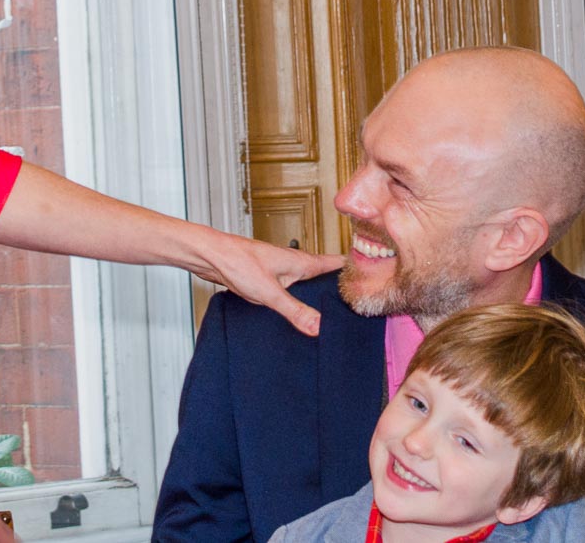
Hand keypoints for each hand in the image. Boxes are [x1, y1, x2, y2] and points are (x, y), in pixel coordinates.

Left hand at [191, 230, 343, 336]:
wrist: (210, 256)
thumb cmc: (236, 262)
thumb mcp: (269, 292)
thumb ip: (294, 310)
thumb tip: (319, 327)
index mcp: (301, 262)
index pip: (336, 264)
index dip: (355, 270)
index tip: (374, 281)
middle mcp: (294, 265)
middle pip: (325, 276)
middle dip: (340, 290)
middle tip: (358, 307)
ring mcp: (282, 271)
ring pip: (308, 285)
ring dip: (319, 297)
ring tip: (334, 316)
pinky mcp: (269, 279)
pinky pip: (293, 291)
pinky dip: (300, 301)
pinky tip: (299, 315)